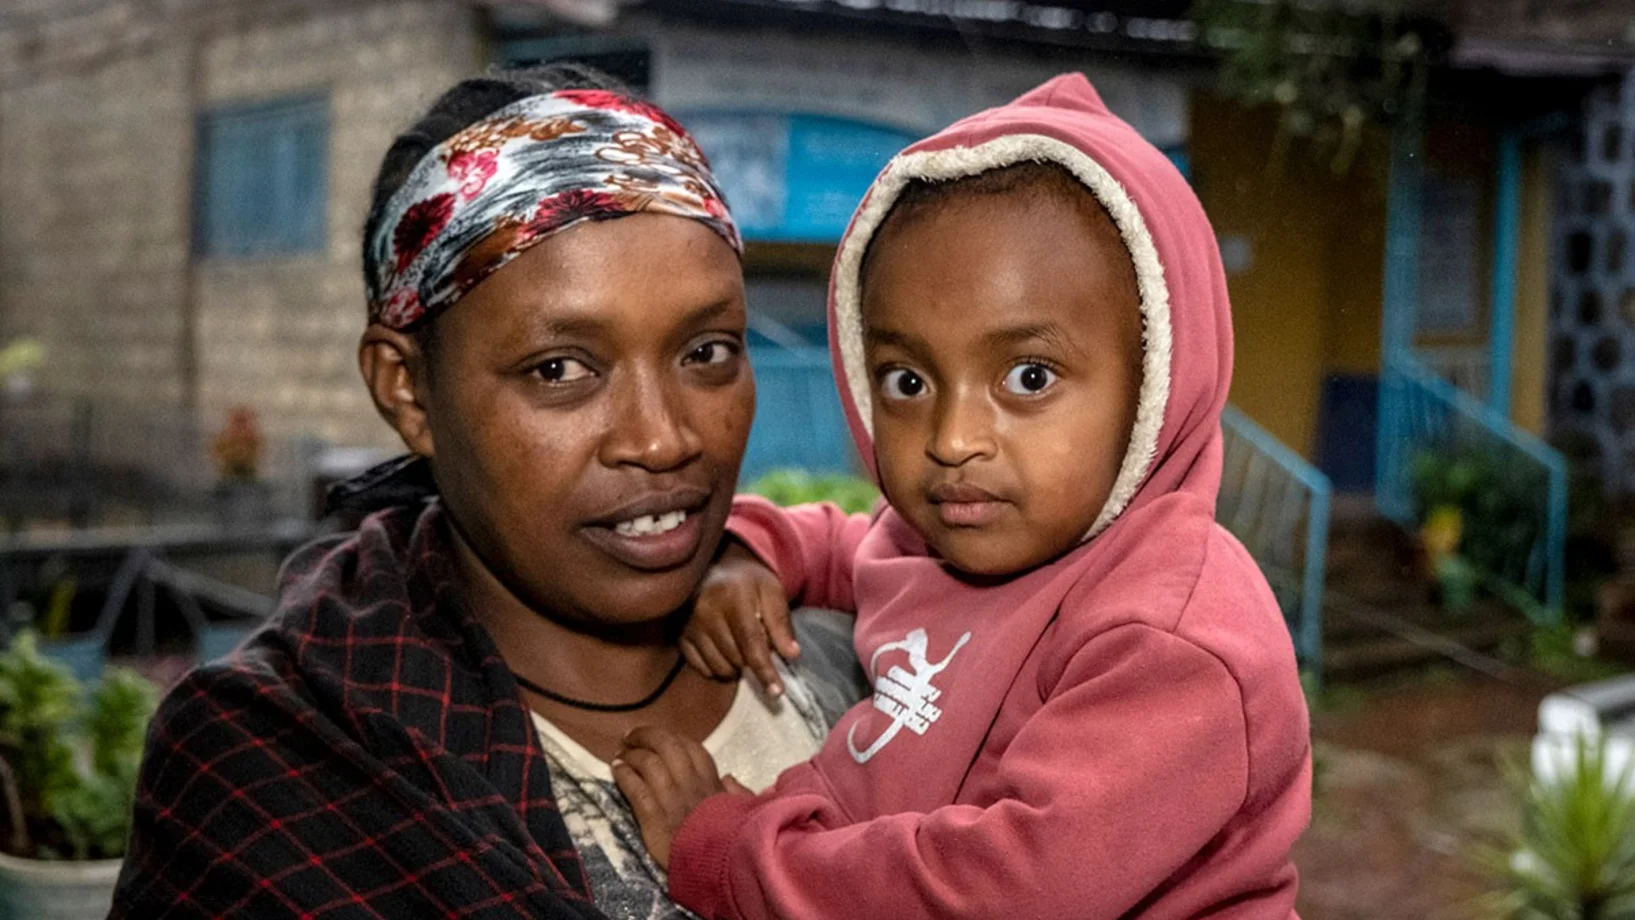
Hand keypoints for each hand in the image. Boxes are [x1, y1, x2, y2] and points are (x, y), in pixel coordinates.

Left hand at [613, 727, 749, 868]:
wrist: (721, 866)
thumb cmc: (734, 839)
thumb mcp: (745, 812)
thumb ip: (738, 793)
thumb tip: (728, 777)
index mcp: (711, 781)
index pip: (690, 747)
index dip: (669, 737)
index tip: (657, 737)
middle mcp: (690, 783)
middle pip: (665, 745)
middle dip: (645, 736)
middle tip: (629, 736)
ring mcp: (671, 798)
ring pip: (648, 763)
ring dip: (631, 754)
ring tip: (620, 754)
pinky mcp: (653, 817)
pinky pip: (635, 788)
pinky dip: (624, 774)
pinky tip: (616, 768)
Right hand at [684, 540, 799, 694]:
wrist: (713, 567)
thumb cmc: (747, 581)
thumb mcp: (771, 591)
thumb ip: (781, 621)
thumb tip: (791, 655)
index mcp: (733, 596)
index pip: (751, 642)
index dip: (765, 669)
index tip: (777, 692)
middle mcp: (706, 610)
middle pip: (736, 657)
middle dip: (752, 661)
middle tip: (757, 646)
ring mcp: (689, 624)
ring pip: (718, 666)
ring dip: (735, 667)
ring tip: (741, 649)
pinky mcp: (678, 634)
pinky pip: (700, 667)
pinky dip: (716, 667)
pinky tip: (723, 652)